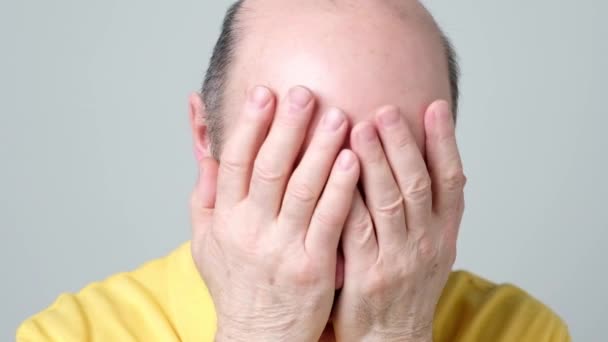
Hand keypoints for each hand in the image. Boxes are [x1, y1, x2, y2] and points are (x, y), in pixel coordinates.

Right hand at [190, 86, 359, 340]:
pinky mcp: (312, 265)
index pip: (236, 162)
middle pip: (270, 168)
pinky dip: (341, 188)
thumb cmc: (235, 286)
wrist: (259, 336)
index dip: (250, 125)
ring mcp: (282, 247)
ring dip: (320, 149)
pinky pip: (330, 220)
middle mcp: (250, 229)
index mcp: (225, 219)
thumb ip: (205, 195)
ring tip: (338, 116)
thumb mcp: (205, 242)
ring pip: (303, 189)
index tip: (265, 93)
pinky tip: (353, 160)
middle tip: (304, 93)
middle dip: (287, 128)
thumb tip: (204, 150)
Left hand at [333, 101, 465, 340]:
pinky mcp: (368, 275)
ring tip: (359, 127)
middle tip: (386, 109)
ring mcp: (398, 259)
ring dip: (375, 163)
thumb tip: (415, 156)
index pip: (451, 181)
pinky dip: (349, 198)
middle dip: (403, 144)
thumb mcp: (429, 249)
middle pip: (418, 185)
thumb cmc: (406, 288)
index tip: (436, 106)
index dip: (445, 142)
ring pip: (389, 202)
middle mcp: (426, 243)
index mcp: (445, 234)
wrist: (392, 339)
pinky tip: (336, 172)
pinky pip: (357, 230)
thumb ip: (425, 208)